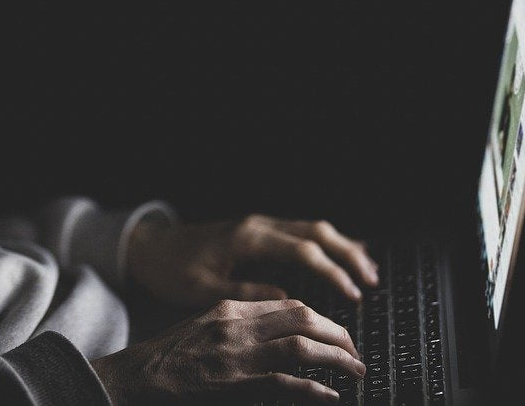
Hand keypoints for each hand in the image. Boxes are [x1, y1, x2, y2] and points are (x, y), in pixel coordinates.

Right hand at [91, 298, 364, 403]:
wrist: (135, 378)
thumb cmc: (167, 359)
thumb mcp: (203, 329)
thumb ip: (237, 327)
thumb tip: (278, 336)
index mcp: (229, 309)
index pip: (287, 304)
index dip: (318, 318)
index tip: (335, 332)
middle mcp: (236, 325)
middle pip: (301, 316)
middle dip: (336, 332)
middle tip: (354, 350)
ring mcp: (237, 355)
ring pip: (301, 346)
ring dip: (336, 357)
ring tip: (355, 369)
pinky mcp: (236, 384)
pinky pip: (286, 384)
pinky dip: (314, 389)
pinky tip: (331, 395)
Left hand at [126, 214, 378, 306]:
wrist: (151, 247)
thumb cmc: (173, 271)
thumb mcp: (204, 289)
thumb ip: (246, 293)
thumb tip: (286, 301)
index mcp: (248, 238)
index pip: (303, 251)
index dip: (332, 272)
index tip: (354, 294)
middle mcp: (259, 226)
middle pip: (316, 232)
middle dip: (348, 255)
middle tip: (373, 282)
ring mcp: (260, 225)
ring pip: (312, 228)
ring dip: (342, 247)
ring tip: (368, 271)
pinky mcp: (259, 231)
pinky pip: (300, 231)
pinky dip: (325, 243)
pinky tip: (342, 256)